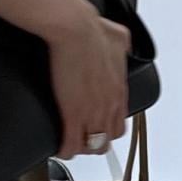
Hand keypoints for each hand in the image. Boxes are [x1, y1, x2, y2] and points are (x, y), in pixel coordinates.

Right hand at [48, 10, 129, 160]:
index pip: (120, 123)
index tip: (96, 127)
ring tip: (71, 145)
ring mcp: (93, 111)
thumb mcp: (118, 37)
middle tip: (83, 139)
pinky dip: (65, 150)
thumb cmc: (93, 31)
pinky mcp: (73, 114)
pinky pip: (72, 144)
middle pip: (108, 139)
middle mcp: (110, 104)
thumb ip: (122, 44)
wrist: (76, 30)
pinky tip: (60, 148)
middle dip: (95, 143)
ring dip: (81, 148)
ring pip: (93, 146)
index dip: (106, 129)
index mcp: (119, 90)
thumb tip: (121, 43)